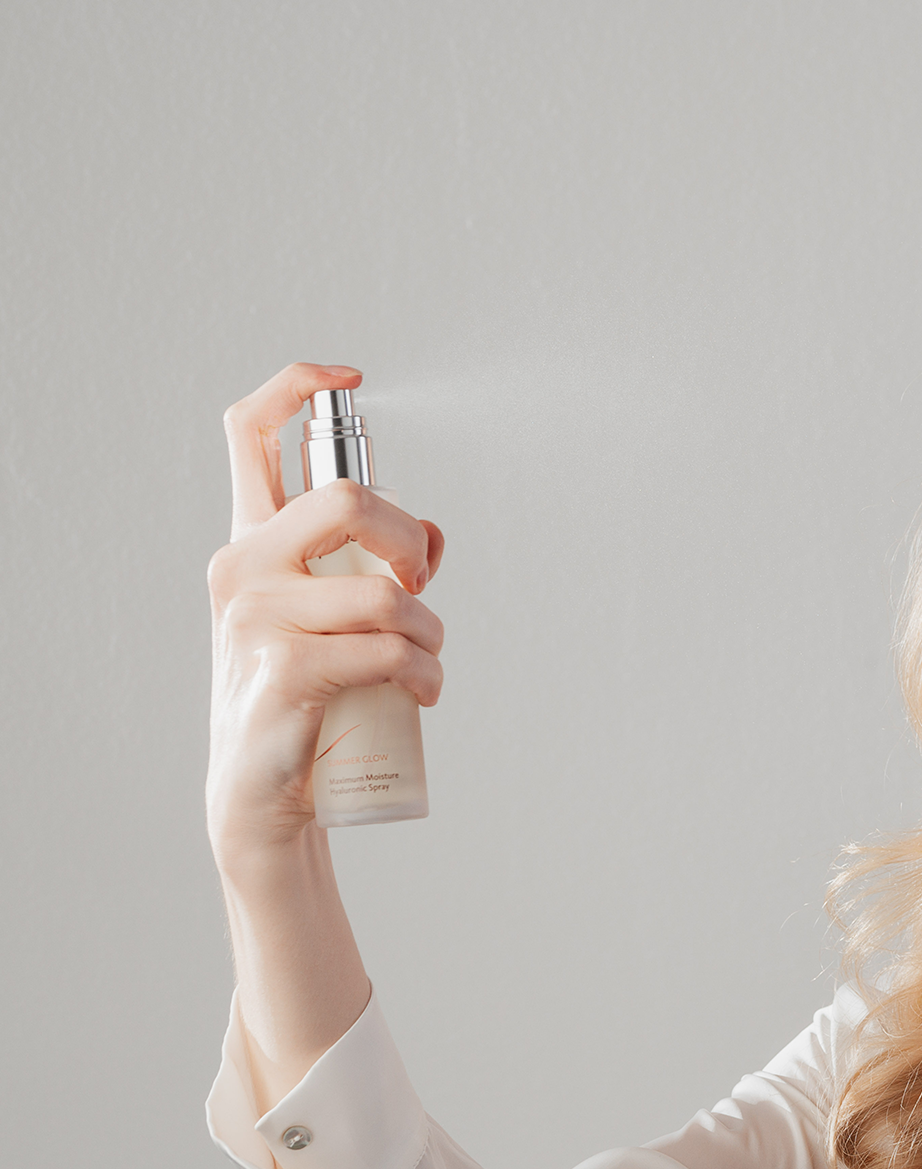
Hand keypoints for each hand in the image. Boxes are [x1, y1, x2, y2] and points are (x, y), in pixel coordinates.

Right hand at [206, 363, 444, 859]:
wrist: (262, 791)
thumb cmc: (306, 696)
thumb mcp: (331, 617)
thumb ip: (374, 565)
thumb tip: (432, 533)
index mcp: (250, 541)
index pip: (249, 431)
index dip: (298, 384)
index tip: (351, 377)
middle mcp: (242, 565)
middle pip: (348, 498)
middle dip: (411, 539)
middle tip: (420, 583)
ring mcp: (256, 616)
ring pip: (386, 592)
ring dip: (432, 632)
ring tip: (428, 662)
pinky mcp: (284, 669)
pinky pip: (387, 649)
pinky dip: (425, 672)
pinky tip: (424, 692)